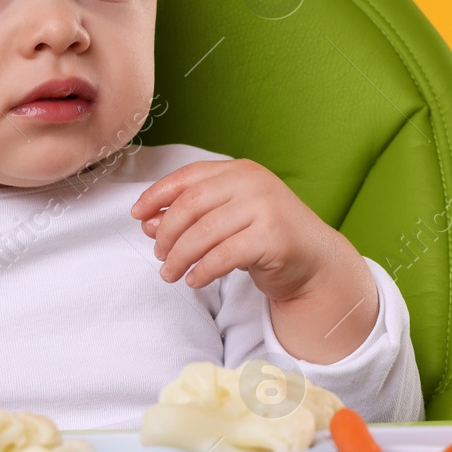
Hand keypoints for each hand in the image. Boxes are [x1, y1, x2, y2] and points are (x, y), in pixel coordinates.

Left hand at [130, 158, 378, 362]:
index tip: (137, 215)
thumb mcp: (225, 220)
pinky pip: (223, 256)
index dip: (157, 195)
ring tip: (170, 274)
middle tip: (159, 255)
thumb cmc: (264, 237)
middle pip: (190, 205)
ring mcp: (265, 207)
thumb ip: (190, 216)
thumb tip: (147, 222)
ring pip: (203, 233)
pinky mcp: (273, 237)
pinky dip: (202, 271)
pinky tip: (195, 280)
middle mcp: (252, 182)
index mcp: (238, 170)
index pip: (188, 177)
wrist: (314, 260)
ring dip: (179, 257)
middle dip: (167, 233)